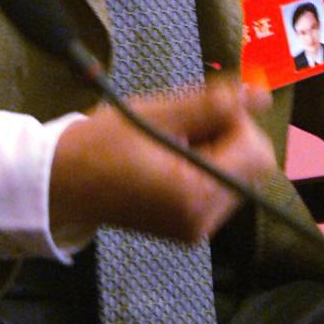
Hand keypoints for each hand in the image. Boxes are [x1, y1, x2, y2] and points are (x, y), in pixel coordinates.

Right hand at [49, 77, 274, 247]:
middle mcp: (203, 222)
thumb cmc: (100, 144)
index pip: (255, 150)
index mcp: (195, 196)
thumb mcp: (156, 113)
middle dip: (229, 134)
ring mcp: (197, 229)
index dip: (234, 121)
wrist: (62, 183)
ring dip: (218, 147)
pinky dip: (207, 164)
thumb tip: (262, 94)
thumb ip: (213, 102)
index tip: (198, 112)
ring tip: (173, 140)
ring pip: (240, 173)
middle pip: (253, 164)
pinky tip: (172, 155)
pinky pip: (221, 186)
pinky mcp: (190, 228)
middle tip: (184, 124)